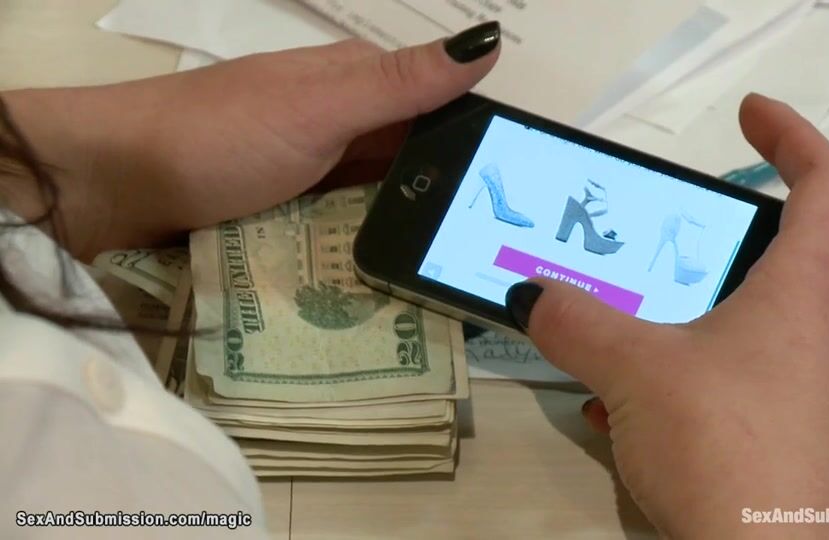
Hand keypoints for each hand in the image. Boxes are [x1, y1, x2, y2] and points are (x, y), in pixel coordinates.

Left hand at [2, 22, 499, 259]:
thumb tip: (489, 40)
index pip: (443, 107)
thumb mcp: (321, 107)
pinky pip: (351, 226)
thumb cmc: (221, 136)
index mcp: (358, 83)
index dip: (485, 142)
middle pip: (417, 160)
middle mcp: (343, 122)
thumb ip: (403, 83)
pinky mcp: (292, 212)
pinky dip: (376, 243)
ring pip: (387, 197)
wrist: (115, 182)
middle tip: (501, 250)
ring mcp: (315, 170)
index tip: (529, 194)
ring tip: (467, 270)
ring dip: (417, 225)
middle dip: (455, 196)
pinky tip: (406, 274)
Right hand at [506, 94, 828, 537]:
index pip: (828, 184)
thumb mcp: (633, 371)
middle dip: (767, 224)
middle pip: (821, 250)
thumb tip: (529, 295)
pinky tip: (645, 405)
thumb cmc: (720, 445)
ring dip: (735, 302)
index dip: (792, 135)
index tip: (747, 116)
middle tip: (704, 227)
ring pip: (793, 318)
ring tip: (663, 316)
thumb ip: (575, 322)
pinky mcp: (807, 438)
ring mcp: (826, 392)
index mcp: (806, 293)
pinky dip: (718, 366)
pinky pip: (769, 377)